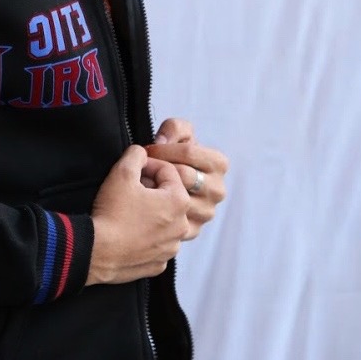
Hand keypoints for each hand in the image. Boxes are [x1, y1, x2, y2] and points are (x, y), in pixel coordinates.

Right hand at [87, 145, 190, 284]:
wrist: (96, 251)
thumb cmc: (111, 212)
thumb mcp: (121, 172)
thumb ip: (136, 155)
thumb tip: (142, 153)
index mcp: (178, 201)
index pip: (167, 171)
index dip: (148, 166)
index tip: (132, 171)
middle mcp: (181, 226)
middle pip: (168, 196)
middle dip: (150, 190)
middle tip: (128, 190)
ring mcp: (171, 247)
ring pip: (163, 221)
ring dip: (149, 213)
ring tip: (127, 211)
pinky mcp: (159, 262)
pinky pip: (156, 243)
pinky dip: (145, 236)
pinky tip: (128, 232)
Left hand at [146, 117, 228, 239]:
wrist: (161, 189)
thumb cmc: (169, 158)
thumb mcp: (174, 135)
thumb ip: (174, 128)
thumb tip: (163, 141)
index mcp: (218, 164)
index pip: (189, 152)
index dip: (164, 149)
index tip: (148, 150)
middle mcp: (217, 190)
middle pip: (184, 175)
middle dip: (159, 169)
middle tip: (141, 168)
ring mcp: (207, 212)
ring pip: (177, 199)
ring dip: (154, 191)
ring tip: (142, 184)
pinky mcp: (193, 231)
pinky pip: (171, 220)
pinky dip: (155, 212)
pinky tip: (145, 204)